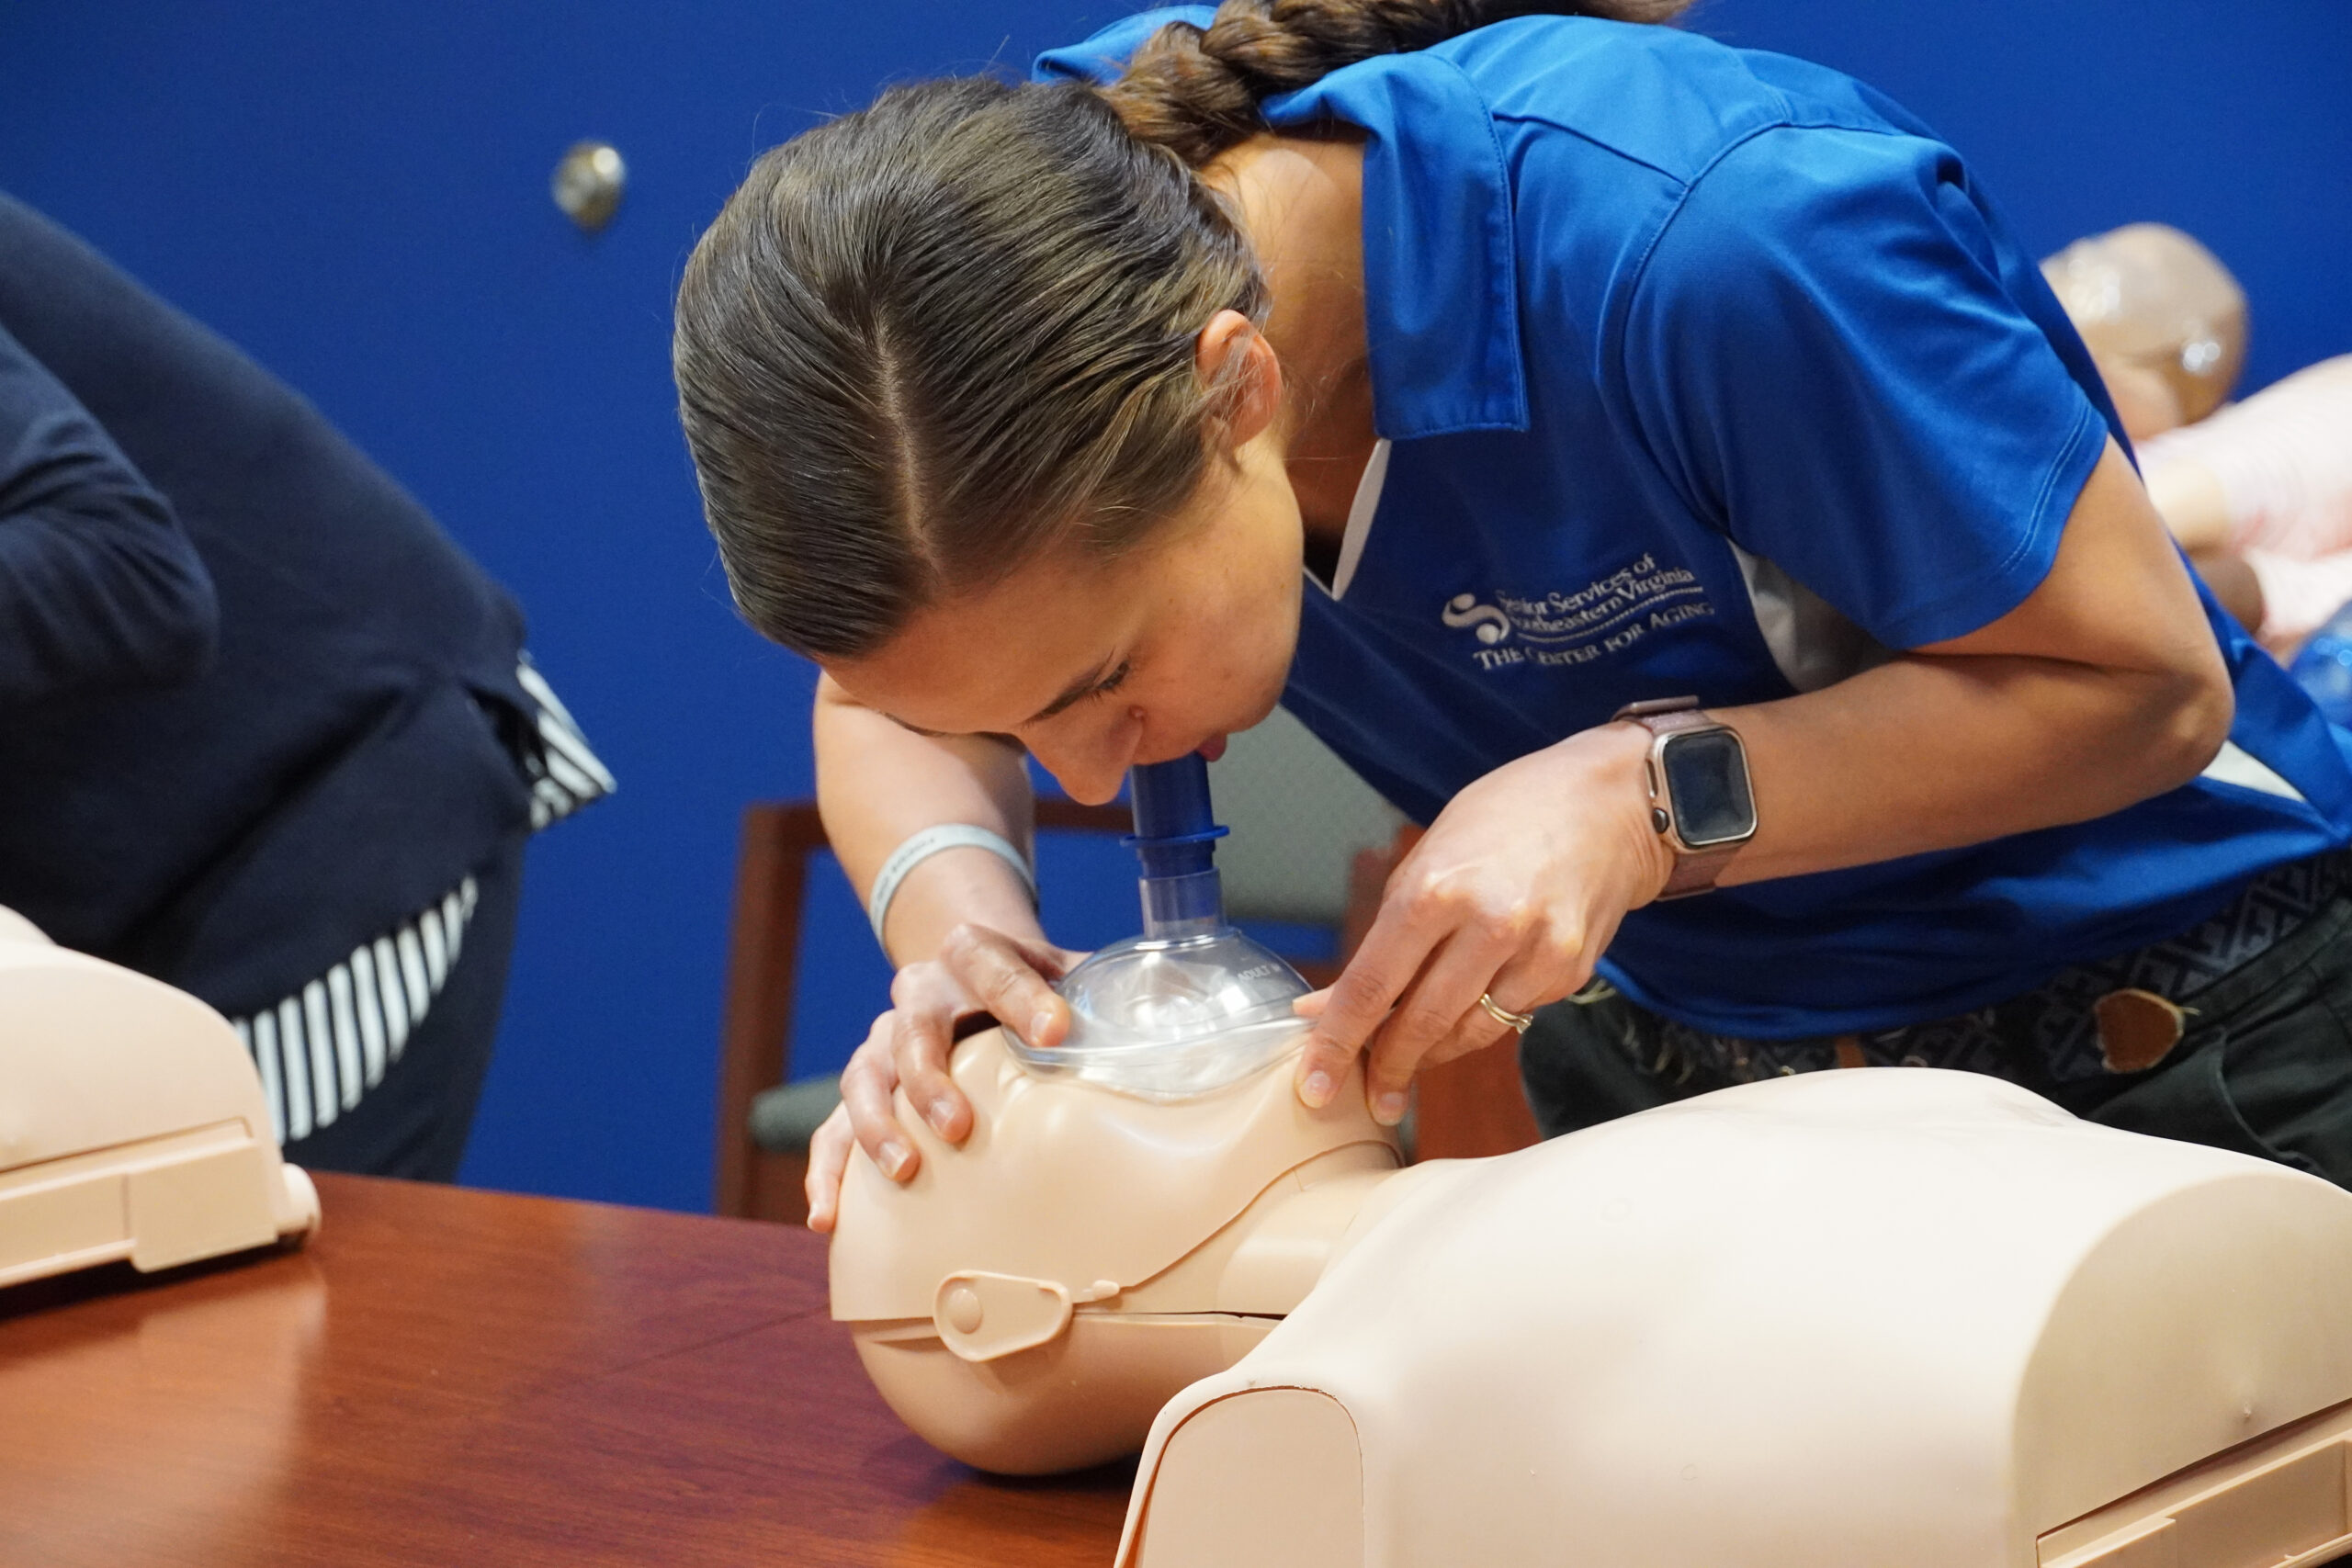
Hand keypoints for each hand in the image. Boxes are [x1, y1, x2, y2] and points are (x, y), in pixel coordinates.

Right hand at [804, 923, 1086, 1231]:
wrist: (974, 970)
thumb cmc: (1040, 989)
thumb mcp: (1074, 975)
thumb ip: (1107, 998)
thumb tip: (1173, 1031)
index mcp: (974, 955)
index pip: (992, 965)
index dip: (1022, 997)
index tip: (1056, 1032)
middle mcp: (920, 994)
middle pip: (914, 1030)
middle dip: (932, 1080)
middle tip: (959, 1128)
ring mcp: (884, 1040)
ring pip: (865, 1078)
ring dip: (879, 1127)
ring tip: (904, 1172)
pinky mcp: (866, 1085)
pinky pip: (832, 1128)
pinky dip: (827, 1171)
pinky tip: (829, 1218)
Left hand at [1294, 722, 1672, 1124]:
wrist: (1610, 804)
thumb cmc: (1504, 820)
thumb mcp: (1427, 861)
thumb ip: (1381, 938)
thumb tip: (1327, 1007)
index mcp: (1435, 891)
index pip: (1371, 987)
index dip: (1338, 1044)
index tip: (1315, 1085)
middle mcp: (1488, 926)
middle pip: (1421, 1024)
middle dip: (1388, 1068)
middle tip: (1371, 1096)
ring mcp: (1536, 954)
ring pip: (1469, 1033)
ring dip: (1433, 1052)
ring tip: (1411, 1057)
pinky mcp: (1569, 973)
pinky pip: (1511, 1016)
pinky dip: (1482, 1017)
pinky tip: (1473, 999)